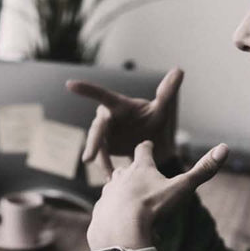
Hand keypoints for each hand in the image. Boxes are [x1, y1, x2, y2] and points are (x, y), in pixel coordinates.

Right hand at [67, 67, 182, 169]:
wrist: (153, 143)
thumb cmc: (154, 120)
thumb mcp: (162, 109)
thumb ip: (167, 92)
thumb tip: (179, 70)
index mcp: (118, 105)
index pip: (102, 96)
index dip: (87, 90)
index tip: (70, 85)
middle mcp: (107, 118)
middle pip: (97, 129)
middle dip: (93, 143)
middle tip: (88, 158)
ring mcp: (104, 134)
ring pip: (97, 146)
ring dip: (101, 161)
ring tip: (110, 176)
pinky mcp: (104, 148)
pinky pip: (102, 158)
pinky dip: (107, 168)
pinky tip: (112, 180)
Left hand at [87, 140, 227, 250]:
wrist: (120, 232)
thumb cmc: (152, 207)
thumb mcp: (181, 188)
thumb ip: (203, 170)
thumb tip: (225, 148)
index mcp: (140, 169)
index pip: (142, 149)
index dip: (146, 147)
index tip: (148, 145)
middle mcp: (120, 177)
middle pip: (124, 170)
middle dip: (132, 173)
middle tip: (141, 181)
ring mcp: (107, 194)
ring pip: (114, 191)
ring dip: (122, 196)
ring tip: (134, 209)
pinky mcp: (99, 212)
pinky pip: (107, 212)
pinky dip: (115, 217)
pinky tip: (123, 226)